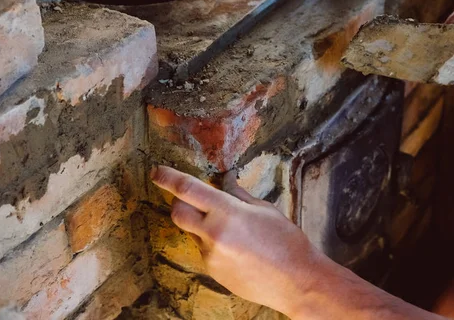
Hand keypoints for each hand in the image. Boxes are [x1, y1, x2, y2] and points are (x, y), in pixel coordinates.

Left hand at [150, 166, 322, 316]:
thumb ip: (238, 195)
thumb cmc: (286, 242)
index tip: (157, 171)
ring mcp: (210, 255)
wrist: (296, 282)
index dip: (168, 178)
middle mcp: (213, 234)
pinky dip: (213, 243)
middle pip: (177, 212)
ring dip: (202, 225)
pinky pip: (205, 250)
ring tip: (234, 231)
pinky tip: (238, 248)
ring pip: (192, 232)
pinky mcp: (213, 271)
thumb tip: (225, 180)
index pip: (187, 189)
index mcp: (227, 212)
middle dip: (179, 202)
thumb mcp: (264, 210)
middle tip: (194, 199)